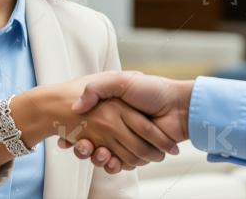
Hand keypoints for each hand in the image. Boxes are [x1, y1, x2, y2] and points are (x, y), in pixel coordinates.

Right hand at [57, 71, 193, 173]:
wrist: (179, 106)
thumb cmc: (152, 90)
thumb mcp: (121, 80)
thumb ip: (97, 88)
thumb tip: (77, 106)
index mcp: (111, 110)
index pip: (86, 124)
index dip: (74, 132)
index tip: (65, 136)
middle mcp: (117, 126)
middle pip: (91, 142)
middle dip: (83, 147)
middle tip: (81, 145)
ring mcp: (127, 141)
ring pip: (103, 156)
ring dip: (95, 157)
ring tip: (95, 151)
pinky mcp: (138, 155)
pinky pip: (120, 164)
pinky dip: (112, 165)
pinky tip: (109, 158)